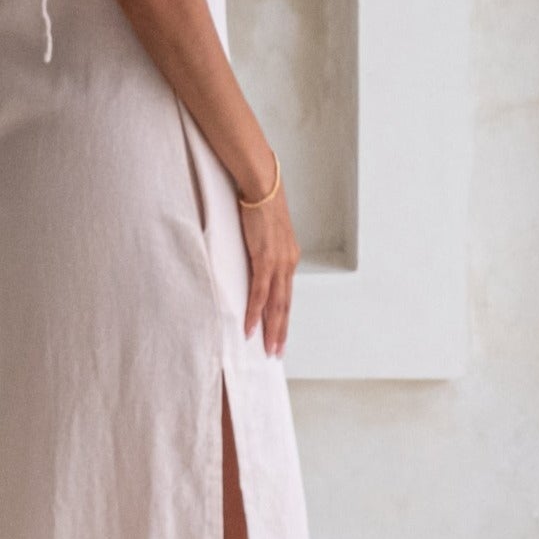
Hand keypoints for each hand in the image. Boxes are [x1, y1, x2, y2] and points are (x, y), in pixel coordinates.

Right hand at [237, 176, 298, 356]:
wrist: (261, 185)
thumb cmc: (260, 204)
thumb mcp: (266, 233)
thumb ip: (264, 251)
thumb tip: (255, 264)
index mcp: (289, 258)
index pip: (287, 295)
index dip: (283, 317)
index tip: (280, 335)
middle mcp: (288, 263)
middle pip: (285, 305)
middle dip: (281, 331)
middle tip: (277, 353)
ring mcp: (278, 262)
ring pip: (276, 304)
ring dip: (271, 329)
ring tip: (268, 348)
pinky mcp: (264, 258)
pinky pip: (259, 292)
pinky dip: (254, 312)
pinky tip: (249, 327)